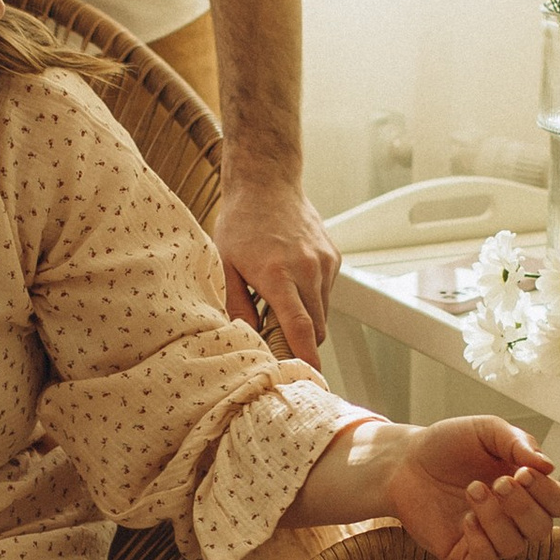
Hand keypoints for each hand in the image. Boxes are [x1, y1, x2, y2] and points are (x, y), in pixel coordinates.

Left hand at [215, 163, 340, 366]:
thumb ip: (237, 305)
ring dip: (307, 319)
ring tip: (280, 305)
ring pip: (324, 311)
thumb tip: (248, 337)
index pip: (300, 328)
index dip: (306, 357)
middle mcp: (308, 269)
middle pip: (317, 327)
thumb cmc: (241, 222)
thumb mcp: (226, 264)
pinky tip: (292, 283)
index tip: (309, 377)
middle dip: (303, 343)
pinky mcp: (333, 257)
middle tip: (280, 344)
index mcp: (279, 274)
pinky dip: (312, 298)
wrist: (267, 182)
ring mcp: (324, 263)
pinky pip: (326, 292)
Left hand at [381, 417, 559, 559]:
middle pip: (542, 528)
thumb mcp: (486, 430)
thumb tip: (547, 465)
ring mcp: (490, 536)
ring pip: (515, 546)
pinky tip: (466, 519)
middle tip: (500, 483)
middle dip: (522, 506)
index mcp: (526, 487)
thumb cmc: (447, 445)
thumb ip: (519, 442)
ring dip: (496, 518)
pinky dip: (481, 542)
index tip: (523, 472)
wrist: (405, 461)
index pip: (559, 503)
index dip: (547, 492)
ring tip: (473, 490)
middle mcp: (513, 515)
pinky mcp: (465, 552)